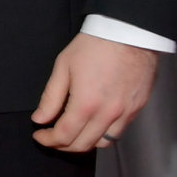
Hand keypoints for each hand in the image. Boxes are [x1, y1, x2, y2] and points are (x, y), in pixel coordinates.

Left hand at [31, 34, 158, 152]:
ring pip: (103, 143)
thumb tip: (40, 119)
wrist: (129, 31)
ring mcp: (125, 113)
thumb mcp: (64, 66)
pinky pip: (119, 131)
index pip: (64, 135)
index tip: (40, 135)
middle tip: (53, 137)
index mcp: (86, 104)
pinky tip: (95, 123)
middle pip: (82, 145)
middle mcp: (107, 114)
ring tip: (75, 132)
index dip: (48, 140)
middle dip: (63, 145)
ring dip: (85, 142)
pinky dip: (104, 133)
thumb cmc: (95, 44)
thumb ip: (51, 97)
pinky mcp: (137, 108)